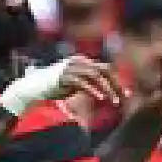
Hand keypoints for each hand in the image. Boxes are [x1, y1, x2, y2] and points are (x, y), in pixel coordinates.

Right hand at [0, 55, 126, 115]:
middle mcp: (79, 61)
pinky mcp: (64, 76)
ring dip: (107, 88)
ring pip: (95, 75)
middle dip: (116, 84)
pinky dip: (92, 90)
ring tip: (113, 100)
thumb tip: (106, 90)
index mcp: (83, 61)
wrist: (34, 88)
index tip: (126, 95)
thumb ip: (90, 84)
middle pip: (104, 70)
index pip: (106, 69)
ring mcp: (71, 68)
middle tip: (124, 97)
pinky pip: (82, 82)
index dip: (118, 81)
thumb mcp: (77, 84)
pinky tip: (100, 98)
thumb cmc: (56, 87)